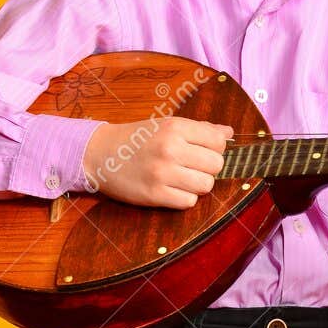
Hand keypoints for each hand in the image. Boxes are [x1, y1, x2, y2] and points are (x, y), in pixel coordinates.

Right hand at [83, 116, 232, 208]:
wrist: (98, 153)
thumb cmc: (135, 138)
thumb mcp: (164, 125)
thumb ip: (198, 129)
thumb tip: (229, 133)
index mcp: (174, 127)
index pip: (218, 141)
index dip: (215, 148)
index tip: (202, 151)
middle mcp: (170, 148)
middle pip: (215, 165)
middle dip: (207, 168)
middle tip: (191, 167)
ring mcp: (162, 173)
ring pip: (205, 185)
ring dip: (197, 185)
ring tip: (182, 179)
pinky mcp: (154, 194)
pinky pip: (188, 202)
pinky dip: (184, 198)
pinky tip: (171, 189)